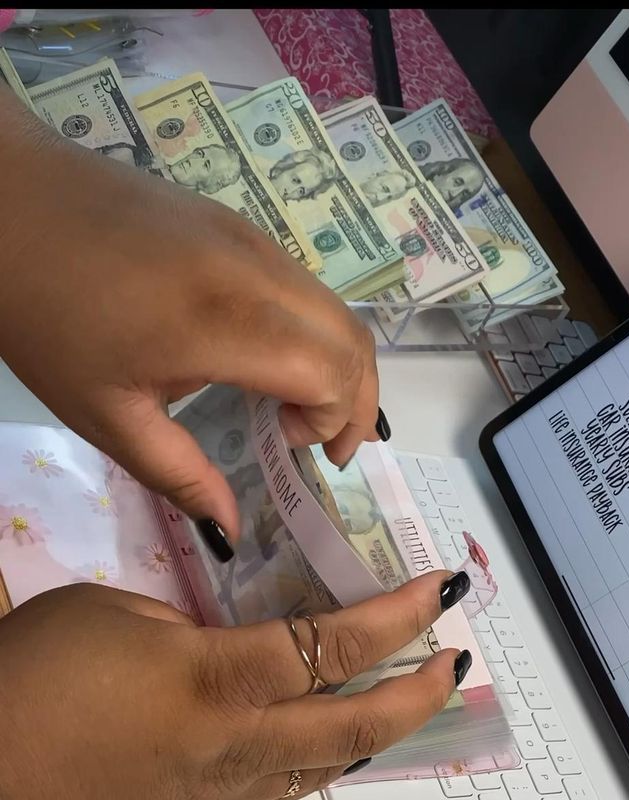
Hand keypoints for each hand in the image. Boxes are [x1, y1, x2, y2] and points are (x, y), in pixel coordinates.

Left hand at [0, 92, 379, 547]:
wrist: (8, 203)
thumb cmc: (47, 317)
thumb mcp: (106, 414)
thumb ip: (180, 475)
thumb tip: (229, 530)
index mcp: (227, 322)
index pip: (332, 373)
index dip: (334, 422)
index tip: (293, 452)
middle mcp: (257, 271)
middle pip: (352, 338)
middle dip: (357, 400)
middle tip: (324, 447)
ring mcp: (251, 237)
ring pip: (334, 306)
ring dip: (338, 364)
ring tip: (297, 411)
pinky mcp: (238, 222)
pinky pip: (303, 284)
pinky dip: (312, 330)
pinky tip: (269, 361)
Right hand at [0, 572, 468, 799]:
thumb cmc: (26, 686)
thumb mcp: (105, 614)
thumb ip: (181, 622)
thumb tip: (221, 637)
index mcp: (213, 680)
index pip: (331, 646)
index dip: (396, 618)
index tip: (438, 593)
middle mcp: (235, 742)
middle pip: (357, 725)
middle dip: (418, 694)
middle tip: (454, 664)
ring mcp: (220, 787)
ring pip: (329, 765)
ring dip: (383, 733)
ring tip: (409, 700)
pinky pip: (284, 787)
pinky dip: (326, 760)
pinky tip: (333, 743)